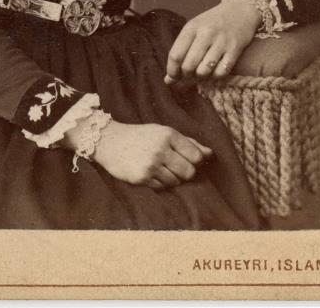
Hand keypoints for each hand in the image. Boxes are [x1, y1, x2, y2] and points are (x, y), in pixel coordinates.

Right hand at [90, 120, 211, 189]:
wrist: (109, 141)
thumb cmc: (141, 136)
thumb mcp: (163, 132)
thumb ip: (188, 142)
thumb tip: (210, 154)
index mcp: (169, 134)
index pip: (196, 156)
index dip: (194, 161)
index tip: (186, 159)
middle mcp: (161, 148)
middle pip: (189, 172)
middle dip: (184, 172)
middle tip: (172, 166)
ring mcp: (151, 163)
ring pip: (175, 181)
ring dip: (170, 178)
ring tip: (158, 168)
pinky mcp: (142, 177)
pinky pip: (161, 187)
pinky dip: (158, 183)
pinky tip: (149, 173)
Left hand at [164, 0, 261, 84]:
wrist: (240, 10)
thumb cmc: (213, 22)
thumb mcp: (194, 30)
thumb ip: (181, 52)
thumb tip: (168, 80)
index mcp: (192, 27)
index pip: (175, 55)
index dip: (172, 71)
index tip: (173, 77)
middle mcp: (205, 33)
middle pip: (188, 66)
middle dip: (186, 76)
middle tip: (189, 74)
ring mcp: (221, 41)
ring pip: (204, 71)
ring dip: (201, 77)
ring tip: (202, 72)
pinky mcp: (235, 49)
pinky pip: (221, 72)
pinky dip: (216, 76)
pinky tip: (215, 71)